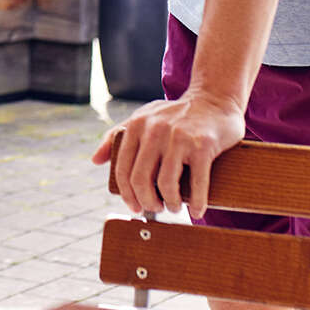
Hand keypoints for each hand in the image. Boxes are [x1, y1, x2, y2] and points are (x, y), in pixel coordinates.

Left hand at [89, 89, 244, 218]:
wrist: (214, 99)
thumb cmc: (177, 115)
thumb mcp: (143, 118)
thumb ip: (117, 136)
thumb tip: (95, 161)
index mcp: (137, 125)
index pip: (123, 168)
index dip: (127, 193)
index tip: (135, 207)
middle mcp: (155, 130)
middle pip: (141, 179)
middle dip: (146, 202)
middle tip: (155, 209)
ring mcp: (179, 138)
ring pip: (166, 184)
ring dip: (170, 204)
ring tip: (174, 208)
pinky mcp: (203, 145)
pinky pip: (197, 183)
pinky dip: (196, 202)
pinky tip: (196, 210)